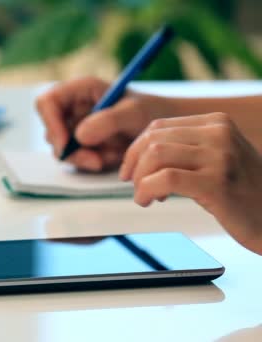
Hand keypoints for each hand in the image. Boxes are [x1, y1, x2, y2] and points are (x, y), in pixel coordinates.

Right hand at [36, 77, 174, 170]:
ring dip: (84, 159)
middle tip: (96, 162)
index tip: (66, 144)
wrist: (163, 131)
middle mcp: (72, 107)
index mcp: (80, 89)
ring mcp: (74, 127)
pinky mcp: (80, 145)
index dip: (51, 123)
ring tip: (114, 156)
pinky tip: (112, 157)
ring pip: (61, 149)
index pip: (47, 102)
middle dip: (71, 150)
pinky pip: (74, 160)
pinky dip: (92, 163)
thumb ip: (108, 121)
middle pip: (51, 130)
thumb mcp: (135, 113)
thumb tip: (79, 136)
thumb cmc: (152, 112)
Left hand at [120, 112, 261, 254]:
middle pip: (153, 140)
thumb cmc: (240, 193)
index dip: (135, 150)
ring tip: (144, 197)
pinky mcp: (217, 184)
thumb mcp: (215, 158)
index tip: (130, 172)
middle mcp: (220, 134)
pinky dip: (147, 189)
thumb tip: (136, 154)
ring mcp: (220, 157)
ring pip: (155, 155)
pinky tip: (149, 201)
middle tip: (135, 186)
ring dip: (140, 179)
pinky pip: (166, 179)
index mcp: (217, 123)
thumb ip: (184, 149)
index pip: (158, 127)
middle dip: (134, 164)